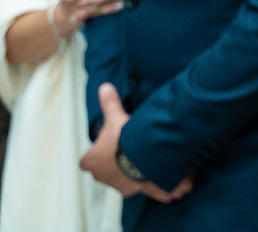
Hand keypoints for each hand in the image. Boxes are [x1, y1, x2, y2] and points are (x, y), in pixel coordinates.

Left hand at [80, 83, 193, 202]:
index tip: (108, 144)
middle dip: (113, 162)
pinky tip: (151, 169)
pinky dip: (142, 179)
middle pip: (103, 169)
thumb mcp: (116, 117)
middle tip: (127, 149)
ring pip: (119, 178)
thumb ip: (109, 103)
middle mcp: (100, 176)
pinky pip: (135, 185)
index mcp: (90, 161)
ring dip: (127, 171)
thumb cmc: (123, 141)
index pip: (87, 159)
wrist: (142, 160)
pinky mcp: (132, 191)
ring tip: (141, 158)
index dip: (96, 152)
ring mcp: (115, 185)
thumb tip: (104, 86)